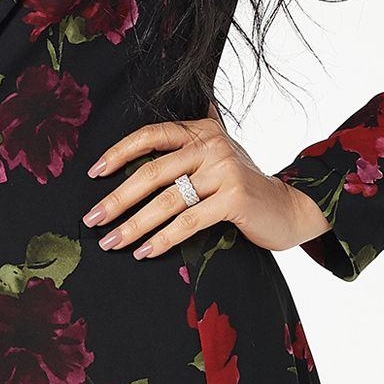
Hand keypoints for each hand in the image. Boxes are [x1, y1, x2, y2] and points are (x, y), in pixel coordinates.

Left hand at [82, 112, 332, 260]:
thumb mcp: (214, 162)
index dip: (118, 153)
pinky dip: (163, 239)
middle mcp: (212, 145)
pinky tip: (144, 252)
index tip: (93, 174)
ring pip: (167, 200)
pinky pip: (188, 221)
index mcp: (201, 131)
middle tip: (92, 219)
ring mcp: (225, 170)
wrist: (291, 208)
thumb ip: (182, 156)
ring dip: (133, 225)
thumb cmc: (242, 189)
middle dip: (117, 198)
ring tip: (111, 242)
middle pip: (152, 172)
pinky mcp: (235, 198)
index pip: (151, 135)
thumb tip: (127, 167)